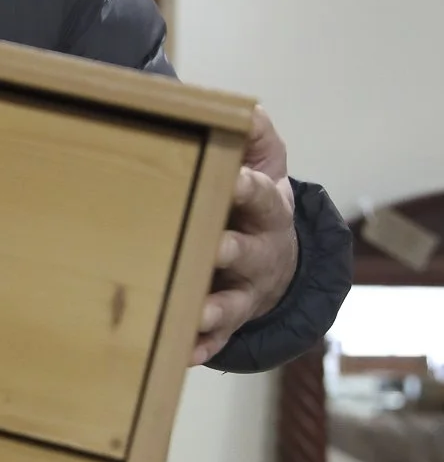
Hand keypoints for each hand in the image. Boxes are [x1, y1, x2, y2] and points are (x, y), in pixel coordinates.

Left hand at [191, 104, 298, 366]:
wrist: (278, 262)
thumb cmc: (256, 204)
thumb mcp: (267, 165)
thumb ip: (255, 137)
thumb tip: (246, 108)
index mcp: (267, 211)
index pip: (261, 197)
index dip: (248, 188)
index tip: (232, 178)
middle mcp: (258, 254)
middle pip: (246, 253)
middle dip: (230, 250)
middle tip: (213, 246)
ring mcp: (245, 292)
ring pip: (232, 304)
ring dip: (214, 309)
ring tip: (196, 313)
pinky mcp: (229, 323)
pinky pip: (217, 340)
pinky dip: (202, 347)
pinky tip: (183, 354)